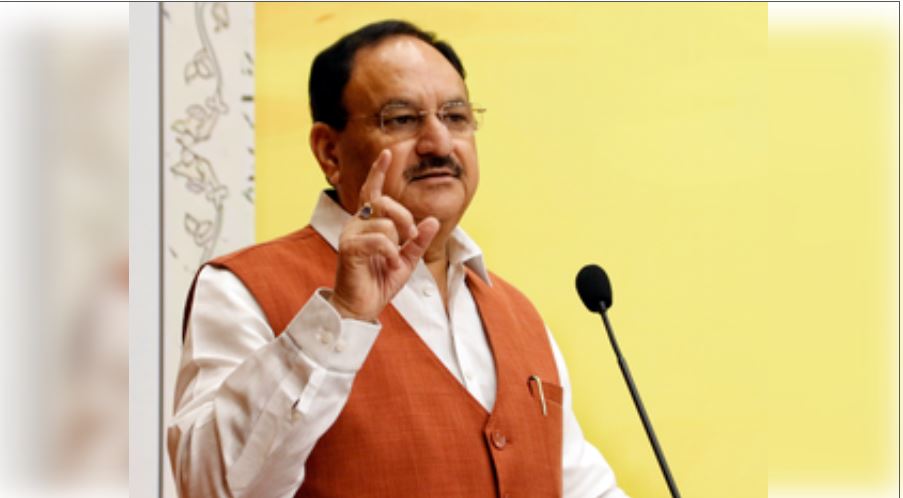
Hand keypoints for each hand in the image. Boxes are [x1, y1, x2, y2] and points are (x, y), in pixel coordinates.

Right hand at [330, 150, 439, 320]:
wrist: (360, 307)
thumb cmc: (379, 282)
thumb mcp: (406, 260)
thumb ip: (418, 241)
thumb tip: (432, 221)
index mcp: (368, 223)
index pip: (373, 192)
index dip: (379, 172)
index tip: (387, 153)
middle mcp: (357, 223)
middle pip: (385, 202)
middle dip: (405, 219)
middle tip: (410, 239)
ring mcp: (350, 234)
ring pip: (385, 223)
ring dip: (397, 244)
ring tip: (394, 262)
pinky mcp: (349, 247)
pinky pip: (379, 239)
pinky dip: (390, 253)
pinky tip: (390, 265)